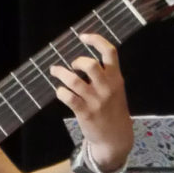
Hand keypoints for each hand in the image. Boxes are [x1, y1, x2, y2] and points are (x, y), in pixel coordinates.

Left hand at [51, 34, 131, 172]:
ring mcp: (96, 100)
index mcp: (117, 78)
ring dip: (61, 74)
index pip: (111, 53)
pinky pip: (68, 97)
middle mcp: (107, 87)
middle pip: (90, 65)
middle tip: (71, 65)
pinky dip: (60, 92)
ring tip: (56, 72)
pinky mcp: (84, 112)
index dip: (96, 40)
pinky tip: (60, 92)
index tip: (83, 36)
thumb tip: (83, 60)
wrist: (115, 136)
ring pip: (74, 80)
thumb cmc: (112, 110)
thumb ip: (105, 76)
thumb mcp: (116, 90)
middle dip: (76, 61)